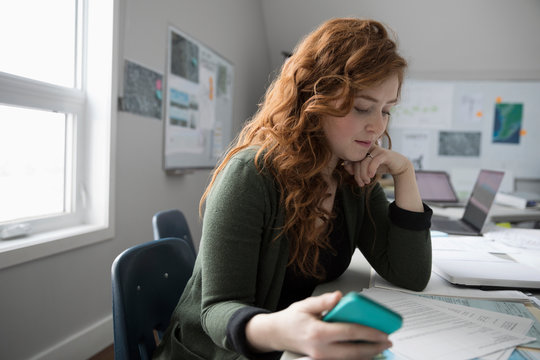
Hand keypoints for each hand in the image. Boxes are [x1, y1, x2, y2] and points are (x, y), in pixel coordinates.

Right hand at [245, 291, 391, 358]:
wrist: (277, 334)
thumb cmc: (291, 319)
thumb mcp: (306, 304)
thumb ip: (324, 301)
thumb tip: (339, 297)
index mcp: (318, 333)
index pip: (350, 333)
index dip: (369, 333)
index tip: (382, 332)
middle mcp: (321, 349)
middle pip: (354, 352)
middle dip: (374, 347)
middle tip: (387, 341)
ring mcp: (322, 358)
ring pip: (351, 359)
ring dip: (368, 354)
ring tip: (380, 345)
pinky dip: (357, 356)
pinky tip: (366, 350)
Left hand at [342, 146, 411, 187]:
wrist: (398, 166)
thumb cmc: (380, 166)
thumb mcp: (366, 168)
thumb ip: (356, 166)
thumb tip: (345, 165)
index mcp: (363, 149)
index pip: (351, 158)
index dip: (349, 168)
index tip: (354, 176)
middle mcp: (368, 147)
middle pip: (356, 161)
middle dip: (357, 175)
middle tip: (361, 184)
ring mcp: (376, 150)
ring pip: (364, 162)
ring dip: (364, 175)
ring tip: (367, 182)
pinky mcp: (384, 154)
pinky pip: (374, 161)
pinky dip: (371, 169)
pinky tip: (371, 176)